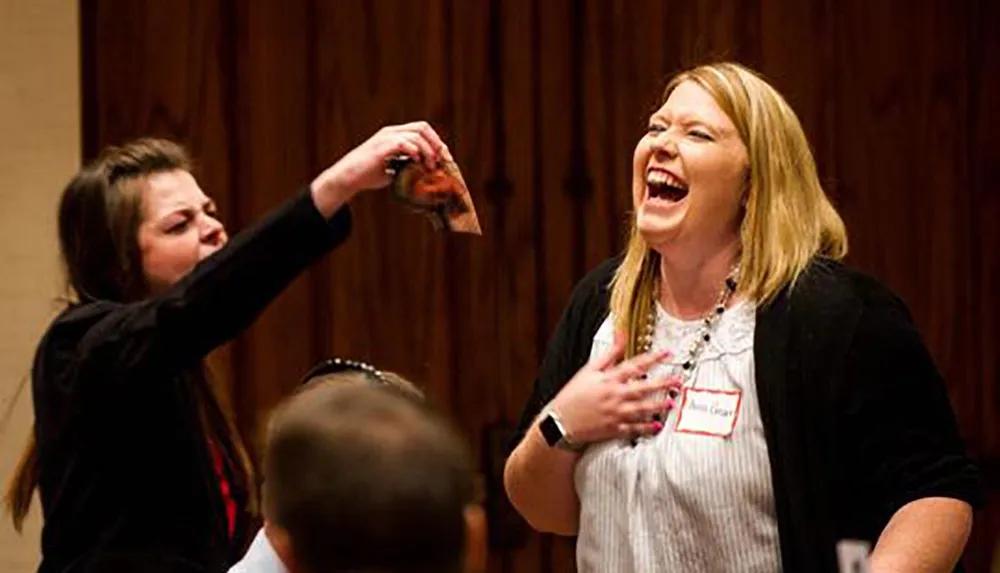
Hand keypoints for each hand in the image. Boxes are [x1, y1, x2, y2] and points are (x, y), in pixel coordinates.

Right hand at [310, 121, 451, 214]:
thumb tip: (427, 172)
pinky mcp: (382, 146)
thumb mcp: (394, 167)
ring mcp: (387, 137)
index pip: (422, 130)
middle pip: (422, 127)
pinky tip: (417, 163)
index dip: (436, 142)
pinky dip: (415, 152)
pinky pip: (404, 143)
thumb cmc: (370, 174)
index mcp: (395, 134)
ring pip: (416, 135)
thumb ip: (409, 164)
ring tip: (431, 166)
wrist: (350, 176)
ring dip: (428, 151)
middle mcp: (392, 132)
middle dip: (437, 143)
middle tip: (444, 160)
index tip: (446, 158)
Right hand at [548, 339, 680, 444]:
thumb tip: (622, 334)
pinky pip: (634, 429)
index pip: (634, 365)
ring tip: (671, 402)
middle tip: (677, 380)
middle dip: (662, 383)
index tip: (668, 353)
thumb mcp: (589, 370)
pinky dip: (646, 428)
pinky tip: (657, 425)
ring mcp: (615, 413)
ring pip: (642, 409)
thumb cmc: (573, 394)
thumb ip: (609, 353)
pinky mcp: (614, 429)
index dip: (653, 358)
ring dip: (658, 406)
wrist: (560, 421)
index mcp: (608, 379)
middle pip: (643, 388)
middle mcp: (614, 396)